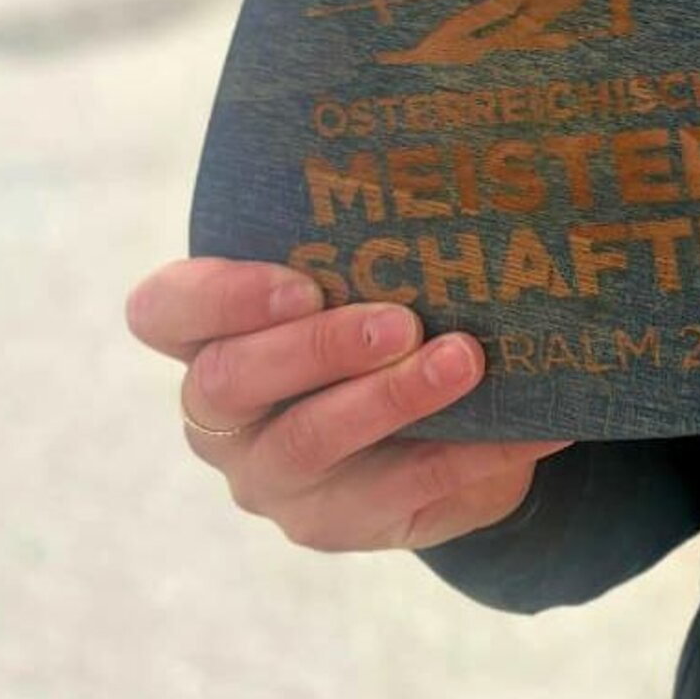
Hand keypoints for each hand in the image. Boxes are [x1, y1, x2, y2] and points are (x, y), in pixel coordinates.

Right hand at [126, 257, 570, 550]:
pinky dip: (474, 451)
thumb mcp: (373, 279)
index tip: (301, 283)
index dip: (217, 297)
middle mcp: (226, 415)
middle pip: (230, 381)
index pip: (166, 311)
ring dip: (391, 398)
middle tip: (401, 322)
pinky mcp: (336, 524)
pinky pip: (400, 492)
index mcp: (214, 335)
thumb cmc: (391, 319)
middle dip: (317, 347)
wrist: (440, 426)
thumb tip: (458, 176)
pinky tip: (533, 426)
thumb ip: (378, 242)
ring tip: (465, 360)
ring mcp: (273, 478)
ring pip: (307, 442)